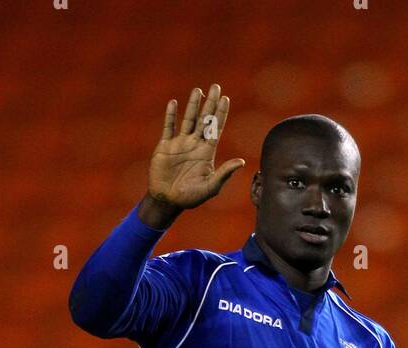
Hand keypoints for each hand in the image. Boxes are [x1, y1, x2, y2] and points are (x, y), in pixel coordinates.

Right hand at [139, 84, 244, 229]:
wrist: (167, 201)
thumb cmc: (190, 197)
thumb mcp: (210, 187)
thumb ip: (224, 174)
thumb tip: (242, 162)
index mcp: (206, 152)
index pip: (216, 128)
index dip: (221, 113)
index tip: (225, 99)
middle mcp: (195, 144)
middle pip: (204, 119)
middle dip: (210, 104)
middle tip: (216, 87)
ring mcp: (180, 144)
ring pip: (188, 119)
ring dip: (192, 105)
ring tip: (198, 90)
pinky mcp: (165, 146)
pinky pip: (168, 127)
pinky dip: (170, 115)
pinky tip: (174, 103)